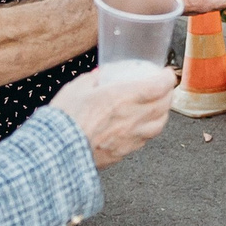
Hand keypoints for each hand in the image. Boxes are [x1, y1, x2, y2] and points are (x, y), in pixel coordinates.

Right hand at [52, 62, 177, 167]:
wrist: (57, 151)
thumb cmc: (65, 118)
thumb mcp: (77, 88)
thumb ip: (94, 79)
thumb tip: (102, 74)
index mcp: (122, 97)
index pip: (159, 86)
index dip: (167, 78)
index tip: (166, 73)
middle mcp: (132, 117)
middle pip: (164, 105)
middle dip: (168, 93)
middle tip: (164, 87)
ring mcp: (130, 137)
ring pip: (159, 125)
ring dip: (162, 113)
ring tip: (157, 107)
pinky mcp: (124, 152)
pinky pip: (145, 140)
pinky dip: (148, 130)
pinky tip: (140, 126)